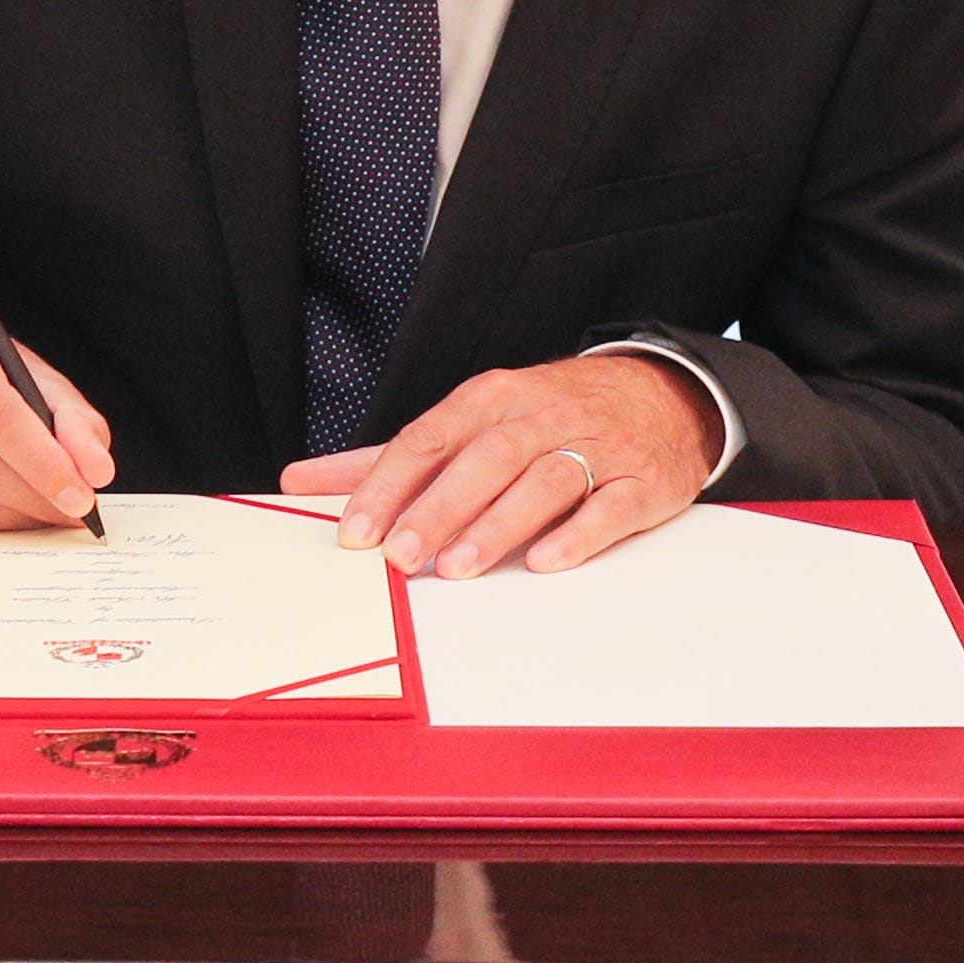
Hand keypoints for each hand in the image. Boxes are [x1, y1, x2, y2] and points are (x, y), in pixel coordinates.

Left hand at [280, 350, 712, 578]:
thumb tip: (301, 481)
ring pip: (543, 481)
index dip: (389, 484)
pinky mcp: (640, 481)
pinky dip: (577, 534)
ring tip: (457, 568)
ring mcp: (594, 448)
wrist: (662, 394)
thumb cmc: (548, 414)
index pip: (430, 437)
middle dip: (438, 509)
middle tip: (399, 557)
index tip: (355, 532)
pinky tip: (545, 562)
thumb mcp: (470, 420)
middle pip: (483, 459)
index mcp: (491, 398)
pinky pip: (609, 507)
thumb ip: (390, 457)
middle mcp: (540, 416)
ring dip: (498, 525)